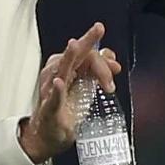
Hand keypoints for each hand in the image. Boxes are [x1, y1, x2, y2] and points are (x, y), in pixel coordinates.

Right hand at [19, 22, 122, 163]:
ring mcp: (51, 91)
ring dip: (71, 58)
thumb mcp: (86, 86)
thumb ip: (97, 69)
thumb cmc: (66, 109)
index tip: (115, 66)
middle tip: (98, 29)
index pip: (86, 54)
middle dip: (87, 41)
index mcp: (69, 69)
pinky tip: (59, 82)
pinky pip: (52, 98)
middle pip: (75, 55)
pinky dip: (56, 90)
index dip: (102, 56)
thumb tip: (110, 55)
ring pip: (61, 70)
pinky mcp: (49, 110)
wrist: (49, 135)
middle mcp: (58, 75)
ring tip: (75, 46)